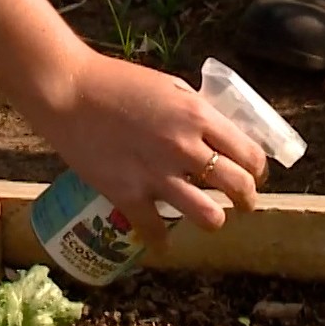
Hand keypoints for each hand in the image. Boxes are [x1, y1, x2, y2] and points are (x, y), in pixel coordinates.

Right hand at [0, 0, 270, 250]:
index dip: (257, 169)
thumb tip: (216, 134)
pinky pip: (155, 230)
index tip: (254, 175)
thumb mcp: (170, 88)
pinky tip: (163, 243)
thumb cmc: (115, 82)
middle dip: (247, 199)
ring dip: (215, 220)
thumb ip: (195, 114)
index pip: (249, 154)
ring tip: (213, 220)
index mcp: (199, 116)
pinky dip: (161, 240)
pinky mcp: (128, 194)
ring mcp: (157, 173)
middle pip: (238, 185)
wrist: (66, 90)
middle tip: (244, 203)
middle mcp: (185, 146)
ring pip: (209, 215)